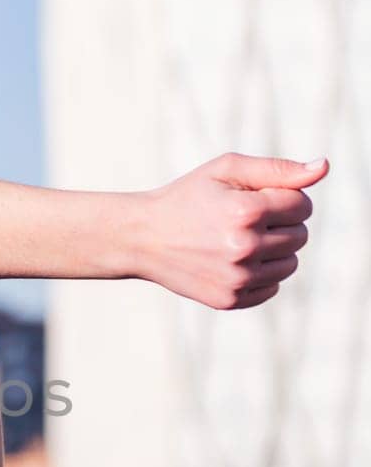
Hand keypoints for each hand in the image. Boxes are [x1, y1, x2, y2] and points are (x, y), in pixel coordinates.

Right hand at [134, 152, 328, 308]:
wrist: (143, 238)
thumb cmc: (188, 197)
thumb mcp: (226, 170)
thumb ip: (278, 169)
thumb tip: (323, 167)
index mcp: (246, 211)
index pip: (303, 205)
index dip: (285, 198)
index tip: (258, 198)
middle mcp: (244, 248)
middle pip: (300, 235)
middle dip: (282, 224)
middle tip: (246, 219)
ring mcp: (237, 278)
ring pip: (291, 264)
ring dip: (275, 250)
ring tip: (242, 240)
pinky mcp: (230, 299)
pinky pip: (272, 287)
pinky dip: (261, 274)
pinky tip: (234, 261)